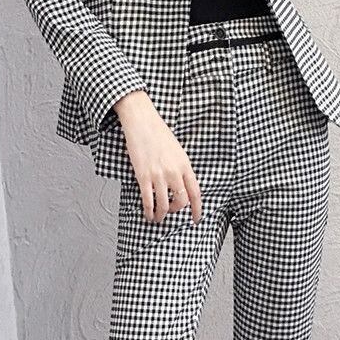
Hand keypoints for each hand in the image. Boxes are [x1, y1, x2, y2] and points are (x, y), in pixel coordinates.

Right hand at [114, 92, 202, 224]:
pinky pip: (148, 200)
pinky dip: (148, 211)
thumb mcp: (177, 150)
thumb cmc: (158, 132)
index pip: (196, 192)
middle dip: (176, 211)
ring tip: (157, 218)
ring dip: (161, 215)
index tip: (196, 219)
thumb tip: (180, 184)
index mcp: (185, 164)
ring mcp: (159, 174)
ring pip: (164, 205)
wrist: (142, 121)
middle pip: (181, 201)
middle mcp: (174, 171)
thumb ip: (180, 167)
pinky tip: (147, 214)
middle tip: (170, 212)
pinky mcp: (143, 176)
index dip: (197, 209)